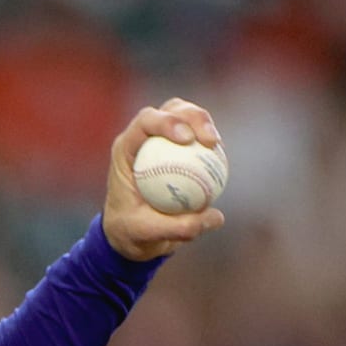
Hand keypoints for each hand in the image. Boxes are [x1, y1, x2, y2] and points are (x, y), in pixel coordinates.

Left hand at [102, 98, 226, 261]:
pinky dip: (210, 145)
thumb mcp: (148, 234)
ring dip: (205, 124)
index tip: (188, 139)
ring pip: (187, 117)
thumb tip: (216, 217)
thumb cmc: (130, 232)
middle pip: (170, 110)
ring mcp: (160, 141)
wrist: (131, 234)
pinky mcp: (177, 150)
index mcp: (124, 151)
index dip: (167, 122)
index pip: (144, 122)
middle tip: (211, 141)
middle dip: (193, 117)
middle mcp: (142, 139)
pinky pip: (197, 140)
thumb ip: (179, 228)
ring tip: (216, 145)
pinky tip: (220, 157)